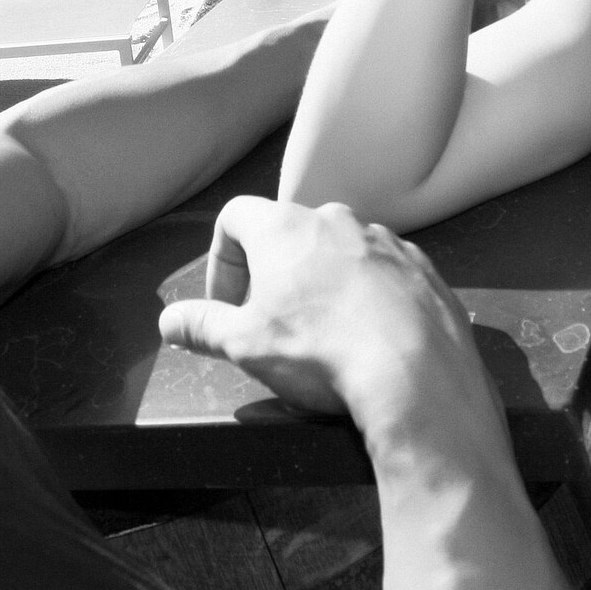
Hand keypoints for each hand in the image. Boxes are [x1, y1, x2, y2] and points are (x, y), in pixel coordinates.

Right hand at [158, 196, 501, 433]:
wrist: (414, 373)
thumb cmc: (323, 351)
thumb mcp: (243, 344)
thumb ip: (200, 326)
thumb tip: (170, 321)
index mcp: (284, 228)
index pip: (235, 217)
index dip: (221, 260)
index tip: (227, 303)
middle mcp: (335, 221)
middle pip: (289, 234)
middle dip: (274, 275)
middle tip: (272, 324)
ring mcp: (383, 241)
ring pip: (339, 251)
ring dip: (324, 283)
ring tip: (324, 335)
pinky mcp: (420, 267)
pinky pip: (383, 271)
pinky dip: (369, 295)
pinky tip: (367, 337)